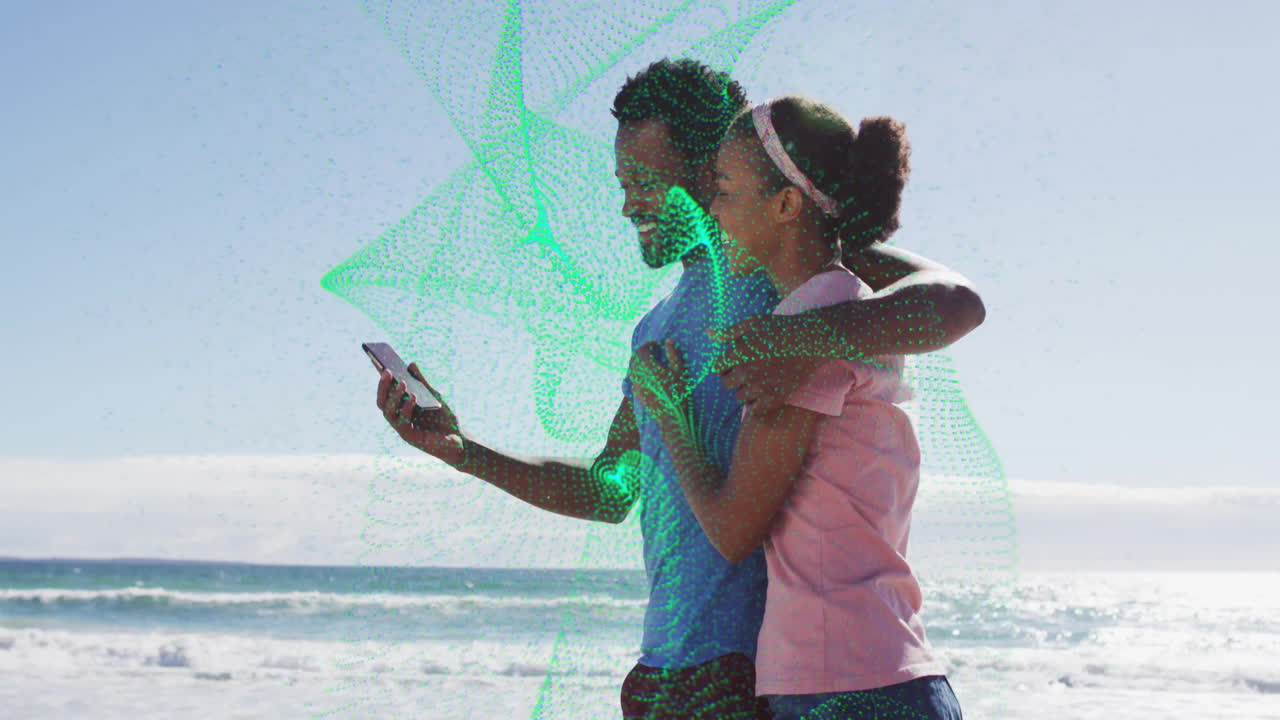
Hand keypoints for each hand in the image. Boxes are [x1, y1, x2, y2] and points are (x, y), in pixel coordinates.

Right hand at [375, 363, 465, 466]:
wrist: (458, 440)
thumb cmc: (444, 419)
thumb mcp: (433, 396)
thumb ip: (421, 383)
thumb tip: (410, 365)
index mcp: (401, 408)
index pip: (386, 393)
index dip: (381, 380)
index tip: (378, 362)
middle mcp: (398, 418)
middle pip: (382, 402)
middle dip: (383, 386)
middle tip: (387, 370)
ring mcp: (402, 428)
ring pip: (388, 412)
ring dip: (394, 396)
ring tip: (402, 382)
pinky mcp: (410, 437)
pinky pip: (402, 422)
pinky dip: (406, 408)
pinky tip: (413, 397)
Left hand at [627, 339, 690, 422]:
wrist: (670, 416)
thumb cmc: (677, 392)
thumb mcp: (679, 371)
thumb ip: (673, 354)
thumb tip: (668, 340)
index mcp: (648, 367)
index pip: (642, 350)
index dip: (649, 345)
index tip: (657, 345)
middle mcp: (638, 375)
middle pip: (635, 358)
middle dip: (643, 353)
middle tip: (654, 352)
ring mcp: (636, 385)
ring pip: (633, 369)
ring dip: (640, 363)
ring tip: (652, 363)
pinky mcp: (637, 394)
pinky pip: (635, 379)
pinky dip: (640, 374)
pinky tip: (650, 376)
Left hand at [709, 314, 828, 415]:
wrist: (811, 340)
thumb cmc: (781, 328)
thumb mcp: (753, 323)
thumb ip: (729, 332)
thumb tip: (708, 333)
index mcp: (740, 352)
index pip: (717, 368)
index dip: (724, 365)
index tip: (735, 362)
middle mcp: (748, 371)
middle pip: (727, 384)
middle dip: (733, 377)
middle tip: (747, 371)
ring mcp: (762, 385)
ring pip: (740, 397)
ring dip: (744, 390)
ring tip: (756, 381)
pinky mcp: (776, 397)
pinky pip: (755, 409)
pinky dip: (756, 403)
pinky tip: (763, 392)